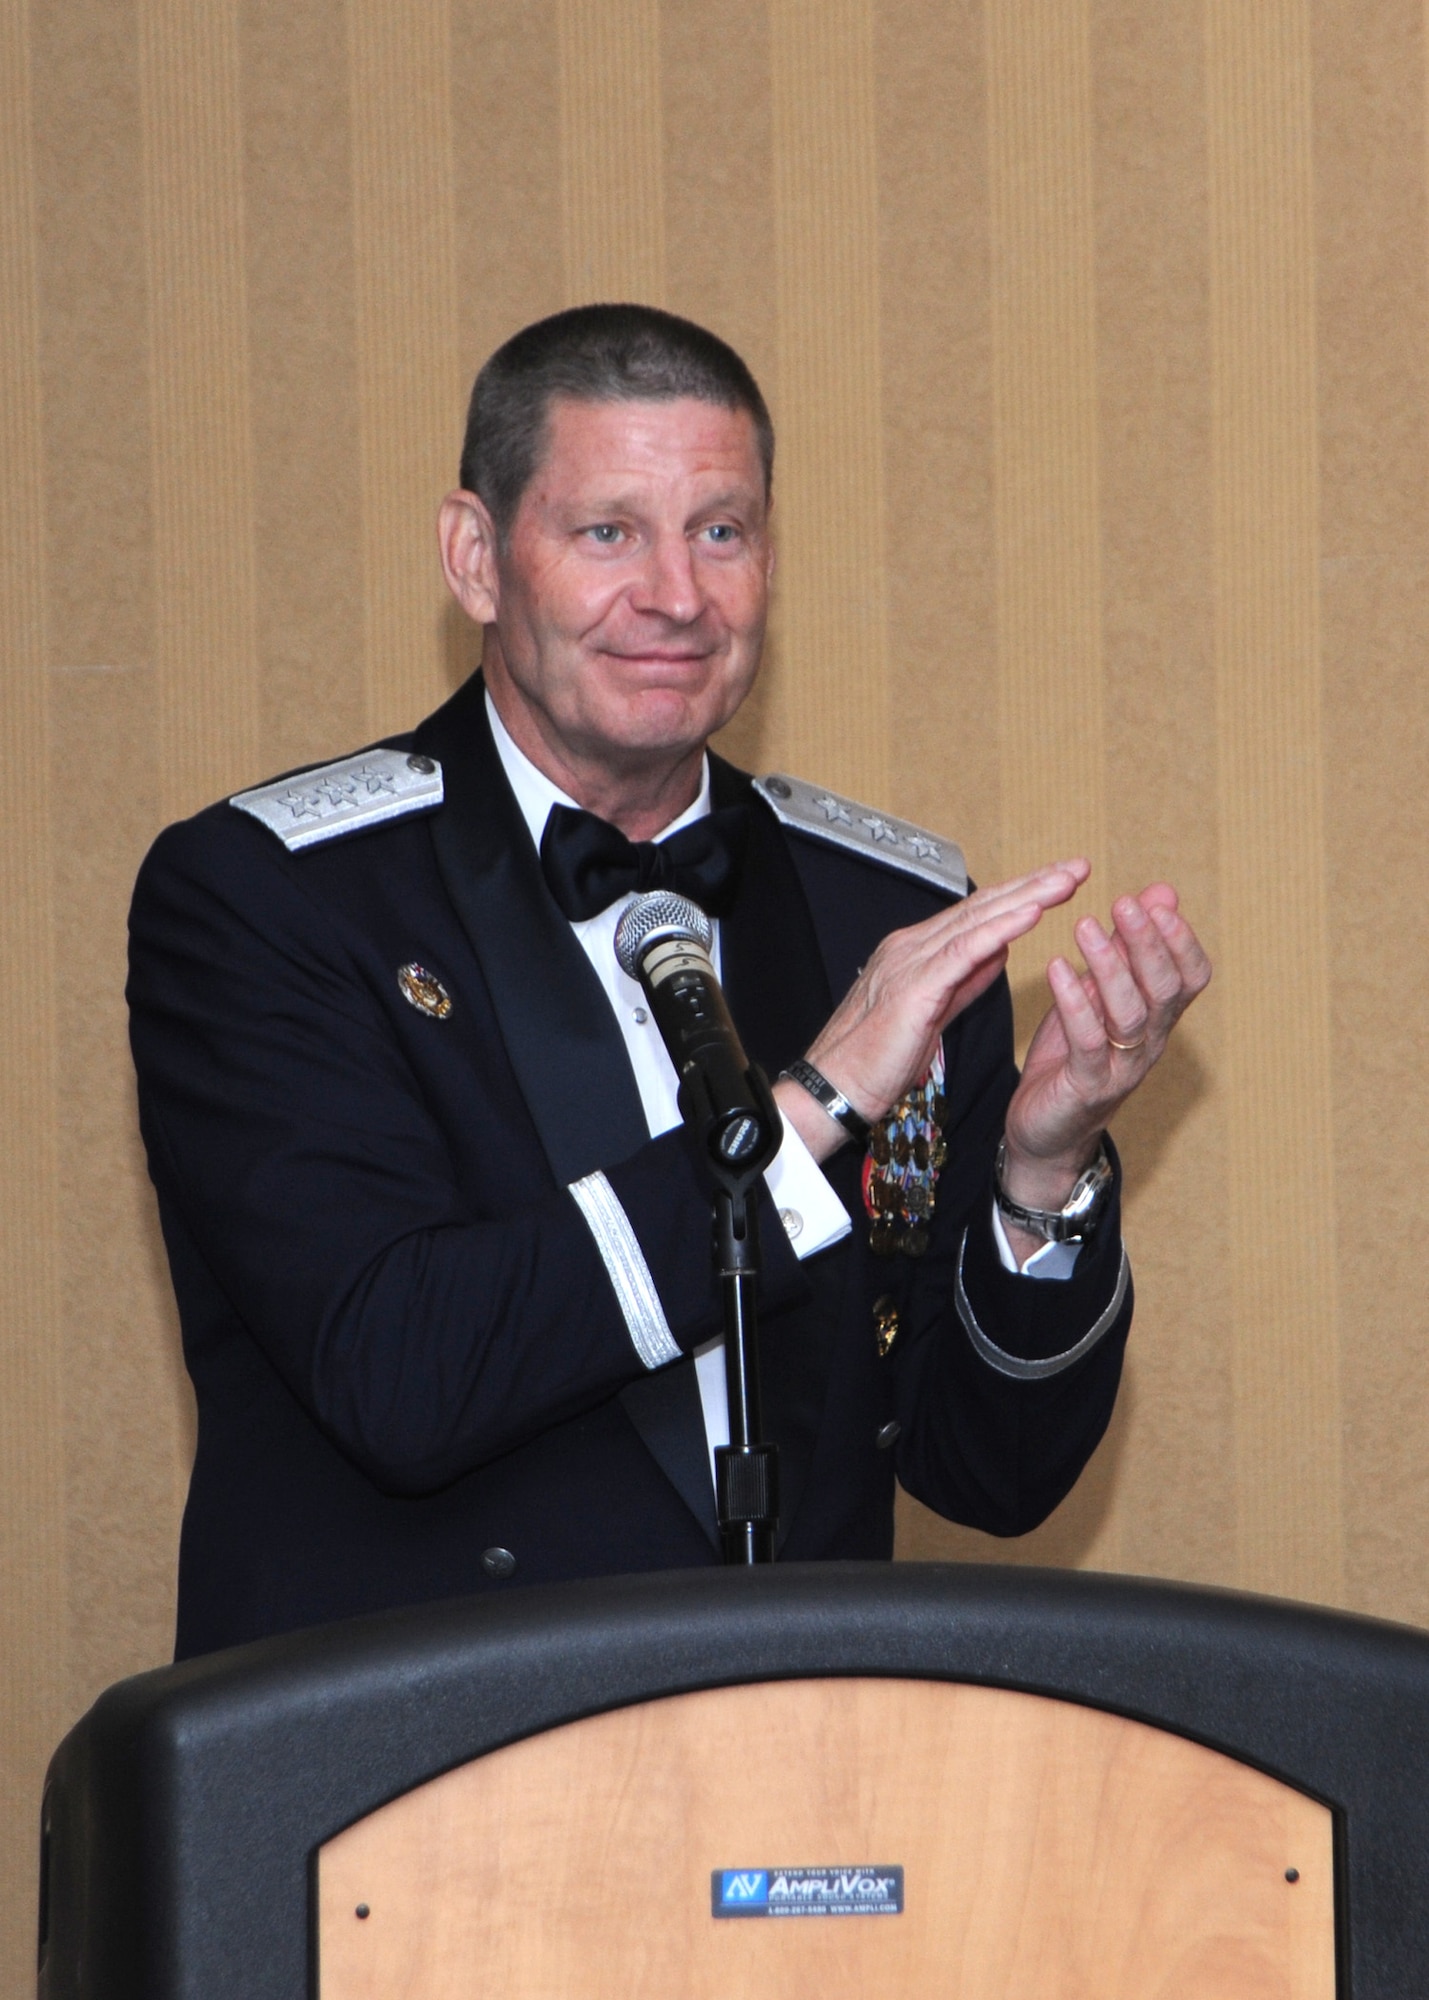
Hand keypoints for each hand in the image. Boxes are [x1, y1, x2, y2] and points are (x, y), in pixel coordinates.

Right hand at [774, 860, 1089, 1164]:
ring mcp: (911, 962)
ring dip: (1027, 896)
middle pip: (982, 907)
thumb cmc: (873, 1061)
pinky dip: (1000, 928)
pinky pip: (965, 950)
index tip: (1059, 883)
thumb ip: (967, 980)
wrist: (833, 1089)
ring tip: (1066, 880)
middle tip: (1076, 868)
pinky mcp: (915, 987)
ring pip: (978, 920)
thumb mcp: (934, 1013)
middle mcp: (912, 947)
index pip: (978, 915)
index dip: (1020, 896)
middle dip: (1033, 884)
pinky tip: (1032, 913)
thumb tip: (999, 953)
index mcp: (916, 953)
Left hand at [999, 883, 1211, 1212]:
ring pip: (1131, 1014)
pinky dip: (1073, 1003)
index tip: (1158, 901)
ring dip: (1110, 966)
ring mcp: (1121, 1067)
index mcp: (1157, 1018)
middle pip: (1164, 989)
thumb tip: (1160, 893)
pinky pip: (1088, 1042)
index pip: (1191, 977)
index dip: (1181, 940)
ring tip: (1084, 926)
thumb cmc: (1073, 1056)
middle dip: (1147, 943)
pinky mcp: (1087, 1086)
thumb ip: (1128, 948)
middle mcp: (1149, 1042)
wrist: (1046, 1130)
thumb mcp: (1100, 993)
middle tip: (1124, 903)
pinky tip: (1056, 969)